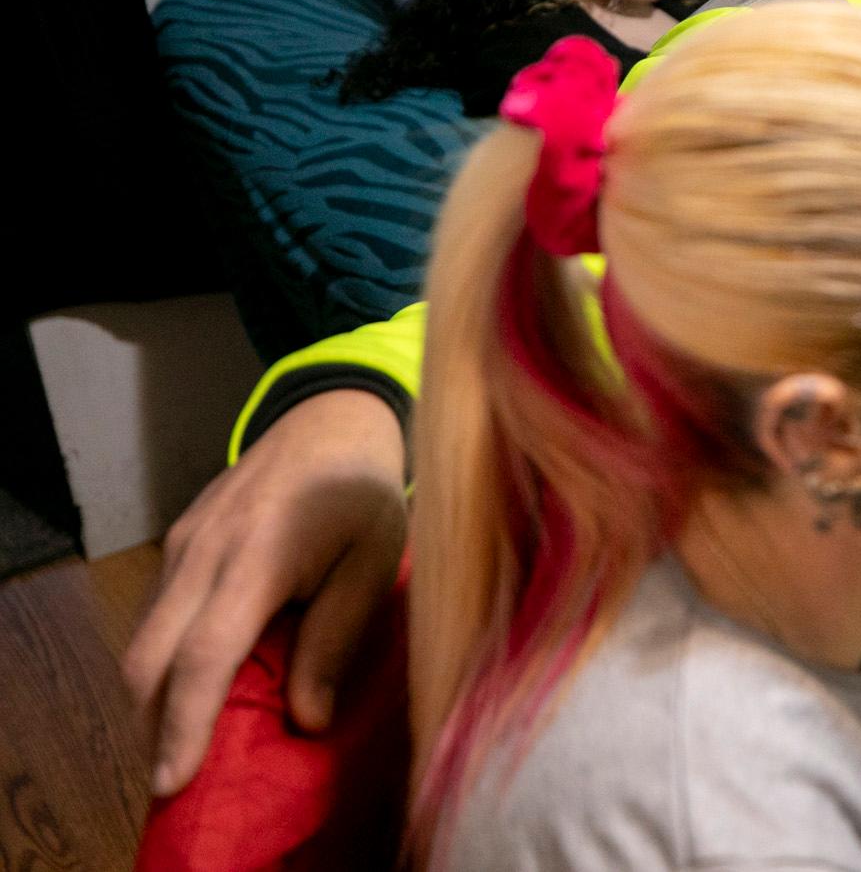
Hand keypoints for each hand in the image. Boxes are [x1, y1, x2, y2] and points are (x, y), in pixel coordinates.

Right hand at [122, 389, 407, 796]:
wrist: (331, 420)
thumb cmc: (365, 494)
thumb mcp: (375, 562)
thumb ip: (337, 639)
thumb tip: (306, 720)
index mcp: (258, 557)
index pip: (205, 656)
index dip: (187, 723)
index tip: (174, 780)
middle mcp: (204, 552)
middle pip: (151, 658)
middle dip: (156, 724)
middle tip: (180, 776)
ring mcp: (182, 545)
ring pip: (145, 639)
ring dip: (158, 694)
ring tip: (191, 740)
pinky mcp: (178, 542)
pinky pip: (158, 614)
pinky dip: (168, 657)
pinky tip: (199, 682)